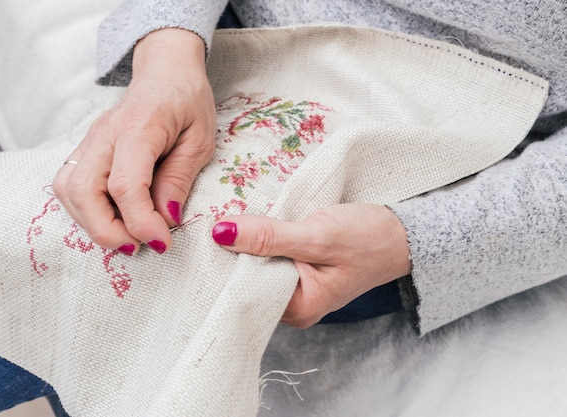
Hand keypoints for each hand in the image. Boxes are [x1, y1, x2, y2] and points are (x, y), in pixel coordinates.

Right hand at [53, 29, 215, 254]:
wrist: (165, 73)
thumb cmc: (188, 103)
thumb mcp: (200, 141)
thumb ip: (179, 178)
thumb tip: (165, 219)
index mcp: (140, 126)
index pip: (125, 183)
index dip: (140, 222)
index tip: (162, 242)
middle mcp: (105, 133)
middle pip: (82, 190)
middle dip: (106, 230)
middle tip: (139, 247)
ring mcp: (89, 140)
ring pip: (67, 190)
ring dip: (92, 223)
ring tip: (127, 237)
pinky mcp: (84, 150)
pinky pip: (69, 185)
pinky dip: (85, 211)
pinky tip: (112, 219)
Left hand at [211, 203, 411, 327]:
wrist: (402, 233)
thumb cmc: (368, 238)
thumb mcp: (317, 235)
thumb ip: (269, 236)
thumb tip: (221, 233)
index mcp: (297, 309)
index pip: (247, 287)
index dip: (229, 259)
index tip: (213, 231)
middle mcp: (294, 305)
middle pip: (250, 276)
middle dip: (239, 248)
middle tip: (222, 216)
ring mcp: (297, 287)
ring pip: (259, 263)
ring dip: (252, 240)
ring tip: (238, 215)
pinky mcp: (300, 269)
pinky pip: (272, 255)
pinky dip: (266, 237)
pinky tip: (260, 222)